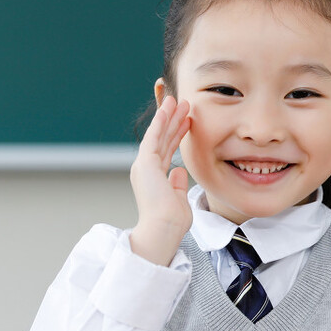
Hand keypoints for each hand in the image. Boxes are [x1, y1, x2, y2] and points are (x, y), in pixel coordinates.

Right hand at [129, 96, 192, 265]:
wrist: (163, 229)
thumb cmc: (172, 221)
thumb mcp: (179, 198)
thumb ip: (177, 183)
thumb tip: (180, 171)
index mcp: (154, 177)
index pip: (167, 149)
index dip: (177, 134)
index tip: (187, 121)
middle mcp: (147, 169)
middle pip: (162, 138)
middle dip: (173, 120)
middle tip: (183, 104)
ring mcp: (144, 165)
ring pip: (157, 134)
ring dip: (167, 116)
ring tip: (177, 100)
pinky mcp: (145, 164)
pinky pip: (153, 137)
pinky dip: (160, 122)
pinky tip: (167, 110)